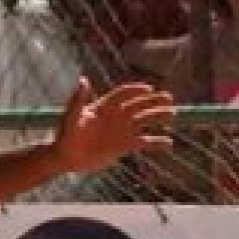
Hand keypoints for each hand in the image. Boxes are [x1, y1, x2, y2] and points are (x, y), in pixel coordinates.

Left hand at [52, 80, 175, 173]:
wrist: (67, 158)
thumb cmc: (66, 136)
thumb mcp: (71, 118)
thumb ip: (78, 100)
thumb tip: (83, 80)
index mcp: (104, 106)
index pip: (123, 94)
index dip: (136, 90)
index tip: (149, 89)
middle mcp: (116, 116)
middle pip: (138, 105)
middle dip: (153, 101)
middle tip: (169, 98)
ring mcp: (121, 131)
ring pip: (144, 121)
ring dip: (158, 117)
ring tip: (173, 114)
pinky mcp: (124, 146)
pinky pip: (144, 142)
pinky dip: (156, 142)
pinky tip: (168, 143)